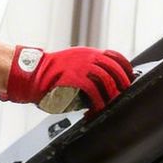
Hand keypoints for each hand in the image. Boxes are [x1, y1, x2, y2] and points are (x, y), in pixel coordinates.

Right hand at [0, 44, 135, 113]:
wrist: (32, 74)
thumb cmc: (51, 75)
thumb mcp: (74, 67)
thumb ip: (89, 73)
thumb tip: (105, 86)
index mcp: (88, 54)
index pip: (115, 56)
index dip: (126, 68)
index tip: (130, 78)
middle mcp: (87, 58)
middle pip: (115, 69)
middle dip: (122, 83)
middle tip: (123, 94)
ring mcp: (81, 67)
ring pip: (107, 80)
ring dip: (112, 94)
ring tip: (110, 104)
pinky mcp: (75, 79)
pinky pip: (94, 91)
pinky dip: (99, 102)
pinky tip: (98, 109)